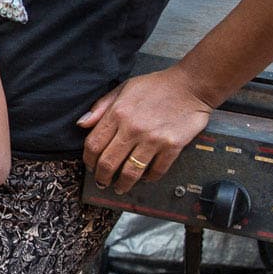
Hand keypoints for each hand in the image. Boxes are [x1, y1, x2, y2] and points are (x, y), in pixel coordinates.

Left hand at [77, 66, 214, 194]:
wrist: (190, 86)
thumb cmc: (157, 86)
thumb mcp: (124, 88)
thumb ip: (101, 107)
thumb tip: (82, 124)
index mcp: (118, 113)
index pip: (93, 144)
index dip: (88, 160)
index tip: (90, 166)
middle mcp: (132, 128)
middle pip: (108, 163)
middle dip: (102, 177)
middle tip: (102, 182)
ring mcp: (153, 139)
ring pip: (130, 172)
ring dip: (123, 184)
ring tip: (120, 187)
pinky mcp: (172, 147)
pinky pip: (156, 171)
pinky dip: (149, 178)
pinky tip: (145, 177)